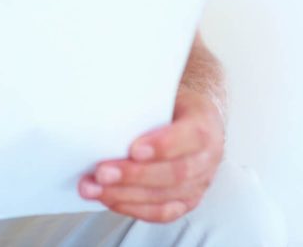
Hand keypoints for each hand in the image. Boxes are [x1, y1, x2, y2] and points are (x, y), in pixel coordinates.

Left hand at [78, 88, 224, 221]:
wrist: (193, 117)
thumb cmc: (171, 104)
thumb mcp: (162, 91)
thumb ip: (142, 100)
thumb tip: (104, 100)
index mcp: (204, 123)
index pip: (191, 137)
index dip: (163, 146)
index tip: (134, 149)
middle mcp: (207, 157)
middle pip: (174, 173)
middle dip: (134, 176)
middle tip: (102, 173)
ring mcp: (199, 182)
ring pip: (165, 196)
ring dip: (125, 195)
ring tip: (94, 188)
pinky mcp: (187, 200)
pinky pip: (162, 212)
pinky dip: (133, 208)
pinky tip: (110, 200)